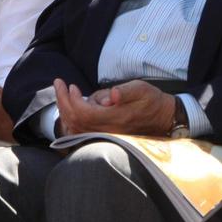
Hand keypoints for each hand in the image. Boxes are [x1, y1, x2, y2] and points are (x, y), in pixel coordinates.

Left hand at [53, 78, 176, 136]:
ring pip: (75, 128)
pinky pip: (80, 133)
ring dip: (65, 110)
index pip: (84, 112)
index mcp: (114, 118)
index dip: (72, 99)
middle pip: (75, 121)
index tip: (71, 85)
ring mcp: (105, 135)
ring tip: (63, 94)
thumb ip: (124, 92)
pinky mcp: (104, 136)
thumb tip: (111, 94)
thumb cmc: (151, 101)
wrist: (163, 119)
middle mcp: (107, 130)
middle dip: (63, 101)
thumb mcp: (141, 89)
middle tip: (59, 84)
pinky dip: (70, 121)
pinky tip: (70, 109)